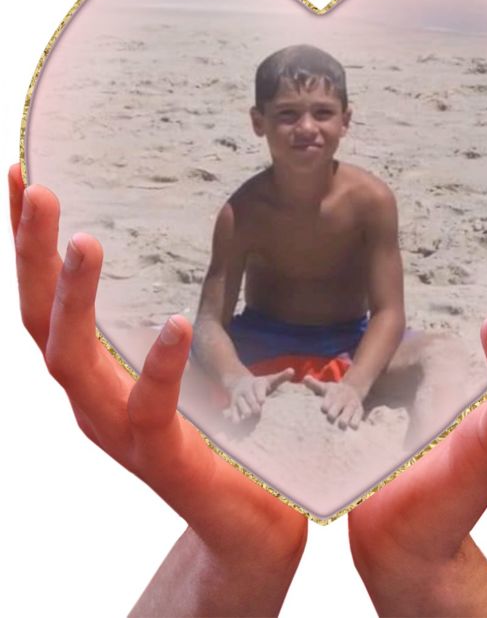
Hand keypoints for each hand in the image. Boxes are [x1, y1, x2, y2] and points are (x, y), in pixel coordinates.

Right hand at [9, 165, 306, 615]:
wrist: (244, 526)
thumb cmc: (222, 439)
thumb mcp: (197, 363)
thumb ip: (193, 308)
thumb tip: (218, 219)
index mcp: (100, 372)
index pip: (48, 301)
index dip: (30, 244)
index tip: (22, 179)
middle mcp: (94, 399)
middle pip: (41, 319)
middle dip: (33, 254)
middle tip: (36, 187)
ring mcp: (118, 431)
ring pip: (72, 360)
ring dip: (72, 300)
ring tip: (83, 241)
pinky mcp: (160, 458)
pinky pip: (149, 409)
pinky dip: (159, 367)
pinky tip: (176, 324)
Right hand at [228, 368, 293, 422]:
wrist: (238, 383)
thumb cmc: (260, 385)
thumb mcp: (270, 380)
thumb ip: (281, 377)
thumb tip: (292, 371)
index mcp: (256, 383)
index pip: (258, 388)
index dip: (259, 394)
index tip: (262, 401)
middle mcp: (246, 390)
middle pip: (249, 397)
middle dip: (252, 404)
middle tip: (257, 411)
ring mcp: (239, 398)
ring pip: (240, 404)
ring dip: (243, 410)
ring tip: (248, 417)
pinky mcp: (233, 406)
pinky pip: (233, 411)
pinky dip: (234, 417)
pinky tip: (237, 423)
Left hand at [302, 376, 364, 428]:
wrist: (352, 390)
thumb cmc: (334, 392)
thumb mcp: (325, 387)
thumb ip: (314, 384)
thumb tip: (305, 378)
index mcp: (332, 395)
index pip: (325, 405)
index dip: (325, 408)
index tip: (324, 409)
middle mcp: (341, 401)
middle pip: (333, 413)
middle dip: (331, 417)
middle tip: (331, 417)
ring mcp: (351, 407)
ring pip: (346, 419)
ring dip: (342, 423)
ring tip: (341, 425)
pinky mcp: (359, 413)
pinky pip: (357, 422)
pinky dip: (353, 426)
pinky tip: (350, 427)